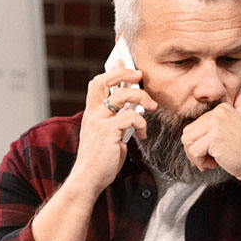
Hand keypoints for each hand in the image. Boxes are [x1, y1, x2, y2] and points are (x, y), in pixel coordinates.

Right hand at [67, 61, 156, 193]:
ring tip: (152, 106)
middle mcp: (94, 113)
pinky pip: (131, 117)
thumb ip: (115, 120)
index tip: (124, 62)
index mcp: (92, 113)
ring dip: (142, 98)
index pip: (98, 83)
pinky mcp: (109, 131)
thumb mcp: (107, 134)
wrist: (88, 179)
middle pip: (105, 80)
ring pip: (123, 95)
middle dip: (124, 73)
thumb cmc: (100, 159)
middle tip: (139, 76)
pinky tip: (142, 135)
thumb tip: (131, 108)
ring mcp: (100, 121)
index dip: (112, 71)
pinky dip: (142, 124)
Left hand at [180, 90, 240, 183]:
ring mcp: (215, 123)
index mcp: (222, 108)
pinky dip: (201, 162)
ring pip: (187, 142)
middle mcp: (217, 113)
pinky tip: (216, 162)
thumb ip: (240, 105)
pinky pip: (193, 151)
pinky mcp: (213, 137)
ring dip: (196, 156)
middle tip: (210, 157)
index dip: (200, 141)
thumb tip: (240, 92)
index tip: (211, 149)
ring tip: (212, 159)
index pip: (195, 125)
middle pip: (188, 133)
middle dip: (194, 149)